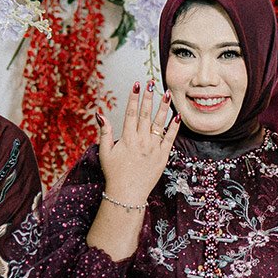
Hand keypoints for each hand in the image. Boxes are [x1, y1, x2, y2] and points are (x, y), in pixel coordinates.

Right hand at [98, 81, 179, 205]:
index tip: (137, 85)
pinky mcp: (162, 156)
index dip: (134, 98)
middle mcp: (141, 141)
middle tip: (152, 83)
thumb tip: (100, 114)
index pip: (131, 113)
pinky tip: (177, 116)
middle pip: (145, 114)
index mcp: (127, 138)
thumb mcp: (104, 152)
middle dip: (148, 97)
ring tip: (167, 94)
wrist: (127, 194)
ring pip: (159, 123)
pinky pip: (170, 139)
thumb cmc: (114, 174)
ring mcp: (153, 148)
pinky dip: (174, 127)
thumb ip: (104, 132)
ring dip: (163, 107)